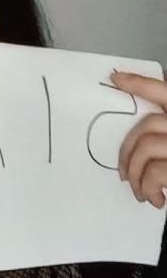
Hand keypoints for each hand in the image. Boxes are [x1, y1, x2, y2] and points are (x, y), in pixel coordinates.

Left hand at [110, 71, 166, 208]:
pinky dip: (147, 189)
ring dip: (135, 174)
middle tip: (124, 172)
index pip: (164, 90)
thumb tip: (141, 134)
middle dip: (127, 150)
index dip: (138, 82)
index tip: (116, 78)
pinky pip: (152, 173)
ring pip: (145, 148)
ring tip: (141, 191)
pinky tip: (156, 199)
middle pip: (147, 125)